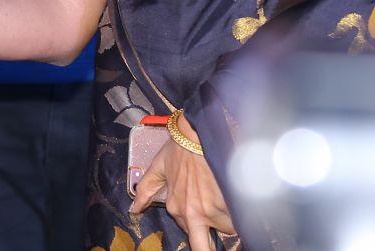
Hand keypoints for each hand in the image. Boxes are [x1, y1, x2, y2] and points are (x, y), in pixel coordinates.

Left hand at [130, 114, 234, 250]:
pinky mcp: (228, 203)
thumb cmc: (179, 148)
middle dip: (211, 240)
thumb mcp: (159, 167)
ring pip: (227, 227)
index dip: (199, 224)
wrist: (197, 134)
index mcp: (176, 208)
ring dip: (228, 218)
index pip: (190, 232)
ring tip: (225, 196)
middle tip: (215, 224)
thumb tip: (134, 208)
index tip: (203, 215)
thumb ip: (147, 189)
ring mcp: (211, 210)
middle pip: (205, 245)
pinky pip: (240, 216)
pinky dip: (240, 209)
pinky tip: (236, 196)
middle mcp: (192, 214)